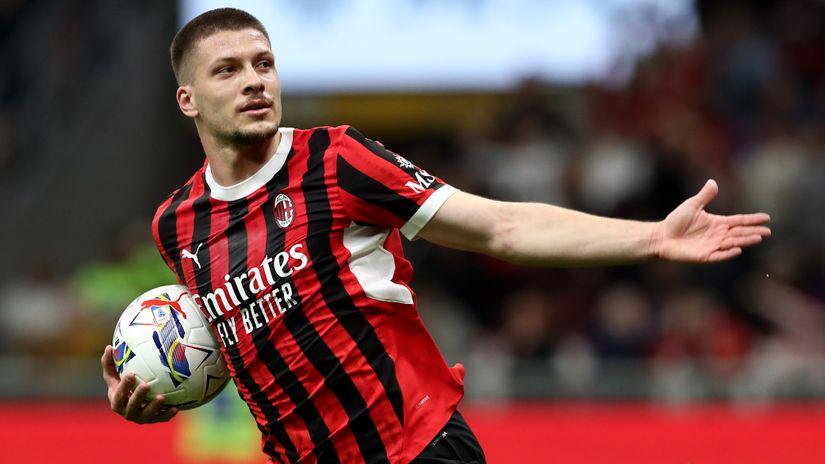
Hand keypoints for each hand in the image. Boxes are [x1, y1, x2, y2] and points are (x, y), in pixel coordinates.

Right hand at [101, 345, 177, 423]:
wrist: (135, 401)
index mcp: (117, 401)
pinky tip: (176, 408)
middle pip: (131, 407)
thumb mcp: (114, 375)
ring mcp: (140, 418)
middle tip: (146, 385)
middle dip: (138, 397)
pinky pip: (161, 419)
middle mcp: (127, 412)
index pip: (118, 395)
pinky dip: (167, 415)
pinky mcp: (153, 420)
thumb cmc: (123, 384)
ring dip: (154, 407)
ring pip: (146, 416)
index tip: (131, 374)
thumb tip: (109, 347)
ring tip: (162, 397)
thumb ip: (109, 363)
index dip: (124, 386)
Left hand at [652, 179, 770, 261]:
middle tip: (768, 232)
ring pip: (732, 243)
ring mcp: (712, 245)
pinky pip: (719, 255)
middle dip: (754, 232)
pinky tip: (738, 249)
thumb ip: (704, 196)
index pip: (739, 221)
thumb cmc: (676, 221)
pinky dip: (728, 253)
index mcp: (717, 223)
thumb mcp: (692, 205)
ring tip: (758, 238)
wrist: (662, 236)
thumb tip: (713, 182)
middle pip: (739, 233)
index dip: (752, 220)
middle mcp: (718, 235)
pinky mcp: (705, 255)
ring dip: (745, 241)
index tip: (766, 218)